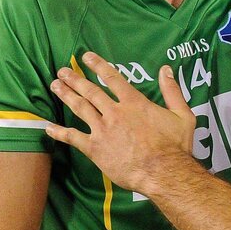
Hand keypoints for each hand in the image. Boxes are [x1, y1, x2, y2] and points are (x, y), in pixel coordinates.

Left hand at [46, 53, 194, 193]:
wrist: (163, 172)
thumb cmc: (175, 146)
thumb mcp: (182, 115)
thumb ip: (172, 91)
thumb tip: (166, 69)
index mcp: (134, 102)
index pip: (112, 78)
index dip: (98, 65)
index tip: (85, 57)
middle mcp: (115, 112)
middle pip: (90, 91)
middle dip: (75, 79)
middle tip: (62, 72)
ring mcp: (103, 130)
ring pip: (80, 108)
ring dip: (66, 95)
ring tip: (55, 86)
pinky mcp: (95, 149)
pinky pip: (73, 138)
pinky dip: (60, 132)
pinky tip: (48, 127)